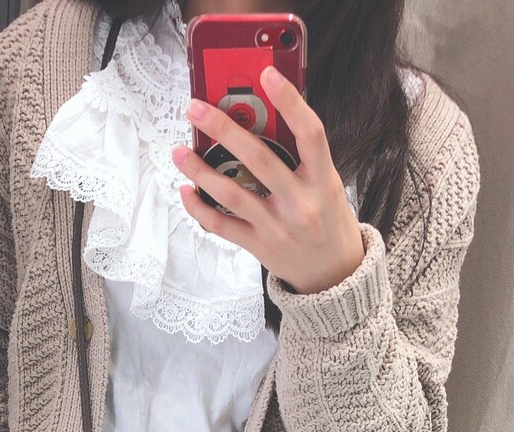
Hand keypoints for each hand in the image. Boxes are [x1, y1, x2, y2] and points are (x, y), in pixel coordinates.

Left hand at [171, 65, 365, 295]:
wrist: (334, 276)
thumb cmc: (328, 221)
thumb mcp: (328, 186)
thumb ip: (303, 158)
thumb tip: (265, 119)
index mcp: (323, 181)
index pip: (310, 133)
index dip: (289, 101)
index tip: (266, 74)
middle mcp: (300, 204)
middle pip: (259, 159)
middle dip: (224, 129)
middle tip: (196, 108)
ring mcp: (277, 227)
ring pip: (232, 194)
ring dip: (201, 171)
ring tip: (179, 151)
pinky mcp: (259, 247)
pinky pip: (222, 226)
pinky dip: (199, 208)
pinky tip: (185, 190)